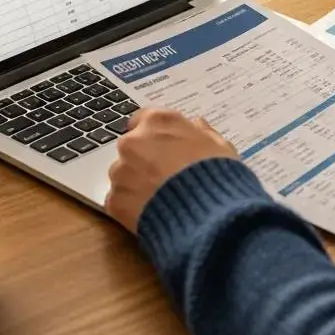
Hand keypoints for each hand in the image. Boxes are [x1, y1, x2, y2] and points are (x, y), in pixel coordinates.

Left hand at [104, 108, 238, 233]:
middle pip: (132, 147)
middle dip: (144, 159)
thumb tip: (196, 126)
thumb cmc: (215, 175)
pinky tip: (151, 213)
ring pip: (123, 175)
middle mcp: (133, 142)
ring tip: (160, 198)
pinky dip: (131, 207)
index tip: (161, 145)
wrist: (206, 215)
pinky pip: (120, 201)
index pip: (144, 119)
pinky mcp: (114, 201)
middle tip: (164, 175)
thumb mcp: (219, 145)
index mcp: (158, 122)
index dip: (155, 135)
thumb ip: (201, 132)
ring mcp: (121, 172)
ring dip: (136, 183)